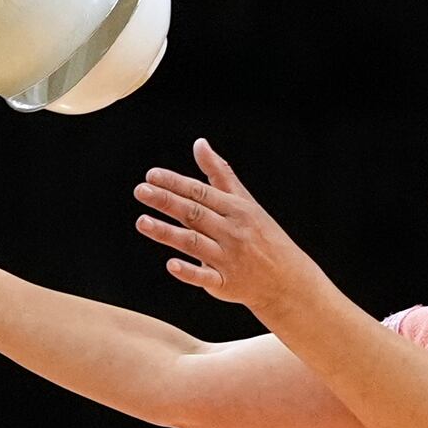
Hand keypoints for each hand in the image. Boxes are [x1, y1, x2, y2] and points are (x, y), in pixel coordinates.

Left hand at [133, 141, 332, 314]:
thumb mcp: (244, 201)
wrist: (286, 278)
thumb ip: (219, 174)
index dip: (176, 183)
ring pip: (194, 243)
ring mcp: (228, 258)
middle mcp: (231, 232)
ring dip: (168, 233)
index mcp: (235, 209)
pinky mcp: (225, 283)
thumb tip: (199, 144)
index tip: (151, 175)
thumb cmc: (261, 235)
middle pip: (194, 213)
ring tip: (142, 222)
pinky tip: (171, 265)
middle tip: (141, 191)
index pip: (201, 192)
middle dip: (167, 201)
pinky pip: (205, 278)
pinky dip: (189, 272)